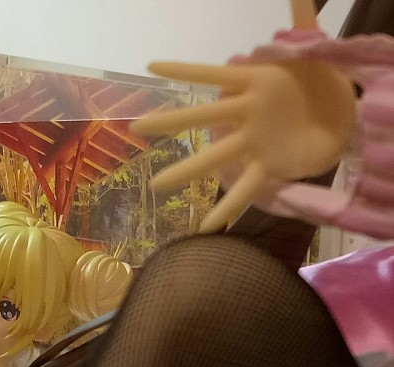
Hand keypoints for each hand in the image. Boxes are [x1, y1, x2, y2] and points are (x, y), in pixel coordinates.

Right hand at [131, 58, 354, 231]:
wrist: (345, 115)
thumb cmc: (324, 82)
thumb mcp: (312, 52)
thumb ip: (302, 24)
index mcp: (255, 83)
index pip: (211, 74)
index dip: (184, 70)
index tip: (151, 67)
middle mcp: (247, 114)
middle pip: (201, 117)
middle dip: (169, 123)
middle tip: (135, 129)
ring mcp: (253, 142)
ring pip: (213, 156)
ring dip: (186, 171)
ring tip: (156, 185)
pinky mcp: (267, 165)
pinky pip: (244, 188)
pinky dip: (226, 208)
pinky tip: (207, 227)